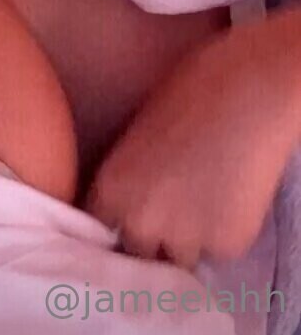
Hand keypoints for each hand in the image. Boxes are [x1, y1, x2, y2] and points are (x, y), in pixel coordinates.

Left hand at [84, 13, 300, 270]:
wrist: (250, 91)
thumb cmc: (191, 88)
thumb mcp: (139, 131)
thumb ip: (130, 172)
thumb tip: (132, 192)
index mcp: (111, 189)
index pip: (98, 227)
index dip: (115, 222)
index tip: (127, 216)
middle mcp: (140, 223)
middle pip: (134, 253)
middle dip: (148, 238)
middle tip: (168, 211)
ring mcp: (185, 239)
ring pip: (177, 259)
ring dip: (185, 241)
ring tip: (201, 204)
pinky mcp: (227, 246)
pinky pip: (218, 251)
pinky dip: (223, 234)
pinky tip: (230, 198)